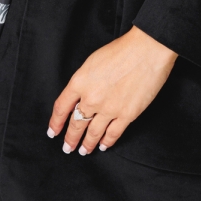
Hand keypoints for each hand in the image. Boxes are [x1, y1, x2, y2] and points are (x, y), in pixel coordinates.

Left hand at [47, 26, 177, 155]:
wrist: (147, 50)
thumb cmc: (122, 50)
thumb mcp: (93, 61)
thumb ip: (84, 80)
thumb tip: (82, 96)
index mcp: (80, 82)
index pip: (62, 108)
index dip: (55, 122)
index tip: (53, 131)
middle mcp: (91, 98)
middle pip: (76, 124)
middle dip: (70, 138)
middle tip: (67, 148)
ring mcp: (109, 108)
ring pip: (93, 133)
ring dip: (87, 144)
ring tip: (83, 151)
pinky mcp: (127, 114)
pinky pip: (113, 133)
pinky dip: (107, 142)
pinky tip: (104, 146)